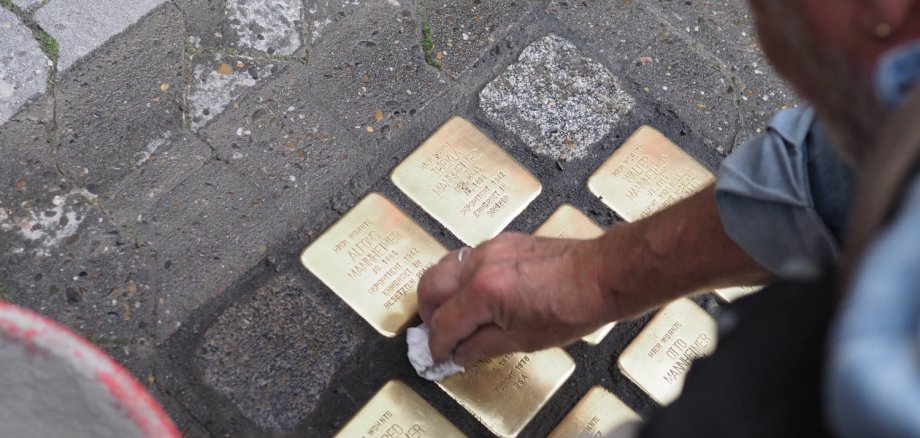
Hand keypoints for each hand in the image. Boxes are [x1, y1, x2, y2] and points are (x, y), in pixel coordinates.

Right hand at [417, 232, 613, 365]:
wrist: (602, 275)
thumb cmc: (575, 305)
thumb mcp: (524, 340)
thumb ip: (483, 346)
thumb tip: (461, 352)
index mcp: (484, 291)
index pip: (443, 323)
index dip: (436, 345)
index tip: (437, 356)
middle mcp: (482, 264)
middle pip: (429, 287)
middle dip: (428, 315)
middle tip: (438, 335)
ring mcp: (491, 248)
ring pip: (444, 268)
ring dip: (442, 294)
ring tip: (455, 317)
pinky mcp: (503, 241)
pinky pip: (467, 259)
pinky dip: (462, 279)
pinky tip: (476, 297)